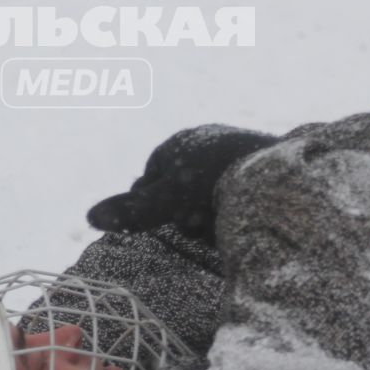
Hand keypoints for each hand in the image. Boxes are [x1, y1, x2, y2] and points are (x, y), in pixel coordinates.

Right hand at [86, 127, 277, 235]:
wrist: (281, 174)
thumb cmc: (217, 185)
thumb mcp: (169, 201)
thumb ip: (132, 210)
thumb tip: (88, 216)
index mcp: (174, 144)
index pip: (150, 182)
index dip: (156, 209)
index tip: (172, 226)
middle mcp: (201, 141)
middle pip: (180, 189)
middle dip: (186, 213)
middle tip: (202, 228)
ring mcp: (232, 149)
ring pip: (209, 192)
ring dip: (213, 213)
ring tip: (227, 226)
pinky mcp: (260, 164)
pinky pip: (238, 190)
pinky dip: (238, 206)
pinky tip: (247, 218)